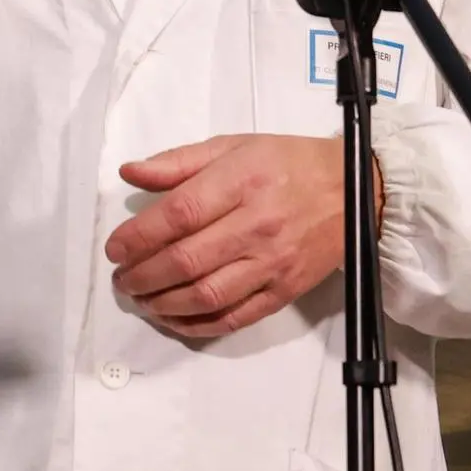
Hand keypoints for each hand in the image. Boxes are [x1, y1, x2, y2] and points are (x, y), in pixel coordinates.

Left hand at [105, 135, 350, 339]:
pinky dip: (198, 324)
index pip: (179, 214)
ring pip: (206, 294)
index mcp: (241, 180)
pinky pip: (235, 317)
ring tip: (141, 299)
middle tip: (122, 277)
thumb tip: (130, 173)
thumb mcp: (234, 146)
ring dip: (162, 303)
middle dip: (143, 275)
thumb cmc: (289, 163)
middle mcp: (256, 224)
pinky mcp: (284, 290)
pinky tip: (174, 318)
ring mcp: (272, 262)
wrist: (356, 190)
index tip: (115, 248)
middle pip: (187, 259)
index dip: (138, 236)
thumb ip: (179, 161)